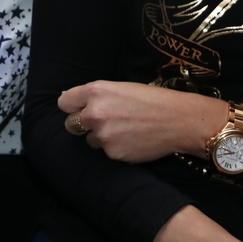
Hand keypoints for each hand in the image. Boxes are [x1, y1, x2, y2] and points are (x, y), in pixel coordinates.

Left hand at [59, 81, 226, 162]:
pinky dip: (115, 148)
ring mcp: (103, 135)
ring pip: (89, 140)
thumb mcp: (120, 88)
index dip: (72, 106)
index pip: (64, 102)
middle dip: (82, 124)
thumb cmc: (151, 100)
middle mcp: (94, 113)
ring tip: (124, 129)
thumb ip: (95, 95)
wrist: (178, 120)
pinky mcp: (113, 153)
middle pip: (71, 124)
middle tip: (103, 121)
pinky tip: (132, 140)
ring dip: (100, 137)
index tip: (78, 109)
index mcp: (96, 91)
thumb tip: (67, 101)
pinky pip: (105, 152)